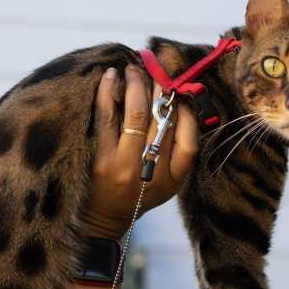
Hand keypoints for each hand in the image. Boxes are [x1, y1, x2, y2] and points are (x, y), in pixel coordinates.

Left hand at [77, 64, 199, 238]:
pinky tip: (111, 77)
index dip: (188, 115)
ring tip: (133, 69)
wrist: (102, 220)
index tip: (181, 95)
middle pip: (162, 123)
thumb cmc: (137, 195)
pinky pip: (107, 117)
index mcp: (174, 179)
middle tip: (158, 69)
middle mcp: (152, 172)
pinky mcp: (100, 158)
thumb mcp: (167, 184)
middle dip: (161, 90)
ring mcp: (125, 165)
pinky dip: (109, 93)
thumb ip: (176, 153)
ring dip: (137, 85)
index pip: (189, 143)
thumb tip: (179, 106)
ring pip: (136, 115)